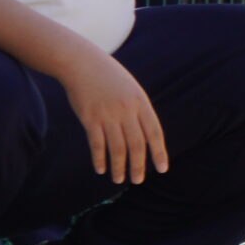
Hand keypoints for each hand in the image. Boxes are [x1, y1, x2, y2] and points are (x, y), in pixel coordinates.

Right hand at [57, 47, 168, 184]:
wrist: (83, 63)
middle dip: (138, 165)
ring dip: (119, 167)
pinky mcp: (90, 118)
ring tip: (118, 179)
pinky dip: (99, 158)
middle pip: (136, 144)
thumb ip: (138, 111)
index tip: (162, 169)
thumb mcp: (130, 90)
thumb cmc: (109, 78)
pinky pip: (97, 144)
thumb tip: (145, 136)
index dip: (159, 152)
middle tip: (138, 180)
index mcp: (140, 102)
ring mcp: (108, 114)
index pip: (154, 132)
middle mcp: (127, 110)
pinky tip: (101, 169)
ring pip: (117, 148)